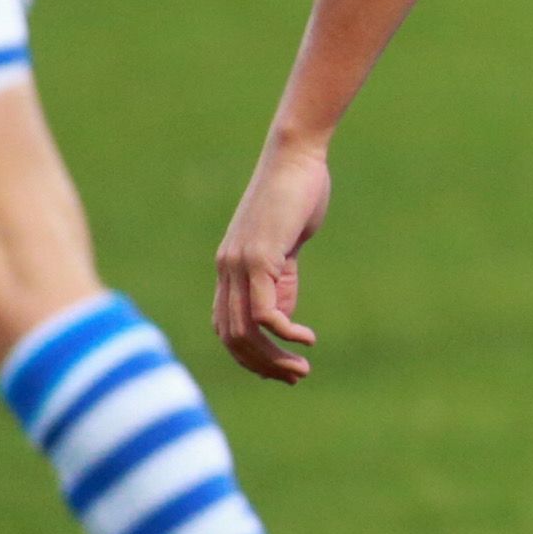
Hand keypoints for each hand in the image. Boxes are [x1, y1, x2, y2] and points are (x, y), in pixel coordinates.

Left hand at [215, 139, 331, 381]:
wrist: (295, 157)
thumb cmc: (297, 194)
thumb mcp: (286, 244)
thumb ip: (280, 279)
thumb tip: (279, 318)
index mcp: (230, 268)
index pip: (226, 327)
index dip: (251, 355)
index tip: (283, 367)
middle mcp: (226, 271)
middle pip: (231, 338)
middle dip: (262, 365)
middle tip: (296, 377)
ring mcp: (239, 265)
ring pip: (244, 331)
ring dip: (272, 357)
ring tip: (301, 368)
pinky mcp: (258, 258)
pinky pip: (263, 311)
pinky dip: (284, 332)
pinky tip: (306, 338)